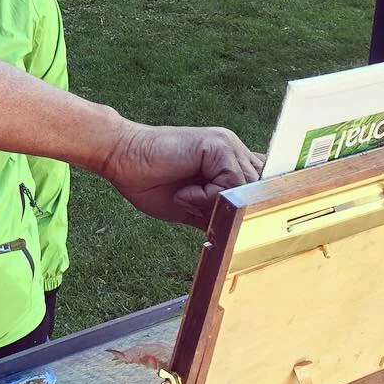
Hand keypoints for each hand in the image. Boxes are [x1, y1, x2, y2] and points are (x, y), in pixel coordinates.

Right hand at [101, 123, 263, 228]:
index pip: (262, 187)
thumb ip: (221, 213)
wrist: (121, 159)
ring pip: (248, 189)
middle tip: (197, 212)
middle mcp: (233, 150)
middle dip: (234, 210)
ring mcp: (227, 145)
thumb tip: (247, 237)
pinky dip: (207, 196)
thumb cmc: (150, 182)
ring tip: (186, 198)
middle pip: (261, 191)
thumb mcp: (194, 207)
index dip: (252, 206)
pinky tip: (183, 191)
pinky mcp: (218, 146)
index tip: (237, 225)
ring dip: (216, 203)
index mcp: (229, 162)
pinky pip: (232, 183)